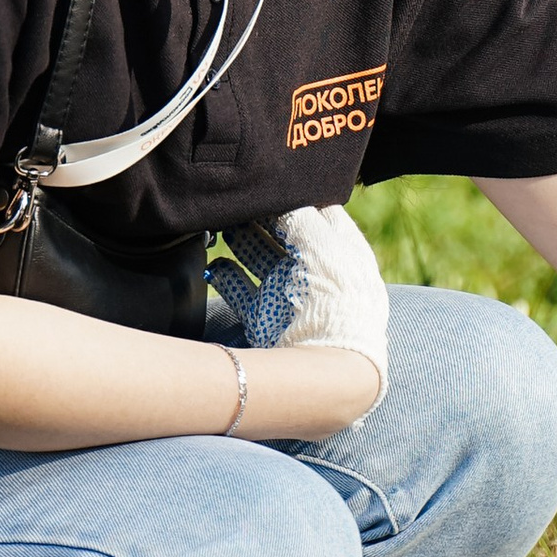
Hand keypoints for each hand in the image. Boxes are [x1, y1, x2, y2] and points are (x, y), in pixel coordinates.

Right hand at [218, 202, 390, 409]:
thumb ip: (301, 217)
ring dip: (241, 239)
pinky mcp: (266, 319)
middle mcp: (317, 274)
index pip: (319, 213)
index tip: (270, 183)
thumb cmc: (337, 303)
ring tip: (222, 221)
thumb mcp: (326, 247)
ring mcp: (290, 297)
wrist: (329, 373)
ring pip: (260, 257)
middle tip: (239, 198)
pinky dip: (225, 276)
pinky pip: (240, 291)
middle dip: (262, 215)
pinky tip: (214, 264)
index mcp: (342, 253)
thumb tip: (279, 198)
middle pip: (285, 234)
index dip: (295, 197)